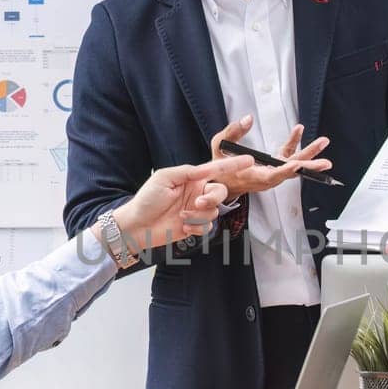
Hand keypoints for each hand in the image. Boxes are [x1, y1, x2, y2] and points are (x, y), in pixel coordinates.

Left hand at [105, 156, 252, 250]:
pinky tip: (183, 227)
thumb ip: (187, 172)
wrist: (137, 226)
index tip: (249, 160)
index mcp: (191, 178)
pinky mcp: (195, 226)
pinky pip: (208, 226)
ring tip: (182, 217)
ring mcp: (197, 210)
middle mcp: (197, 192)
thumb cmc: (147, 199)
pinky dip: (197, 228)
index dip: (233, 165)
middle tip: (199, 202)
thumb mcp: (164, 177)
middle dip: (213, 198)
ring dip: (199, 215)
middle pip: (221, 192)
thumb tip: (205, 169)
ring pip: (215, 211)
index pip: (216, 169)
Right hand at [209, 116, 331, 198]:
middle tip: (325, 163)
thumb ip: (232, 132)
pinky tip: (299, 129)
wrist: (222, 182)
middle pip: (291, 172)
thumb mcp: (219, 146)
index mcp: (253, 176)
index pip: (272, 176)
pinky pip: (287, 154)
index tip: (296, 165)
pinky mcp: (274, 166)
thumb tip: (248, 118)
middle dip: (309, 167)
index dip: (285, 171)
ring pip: (294, 164)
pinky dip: (294, 142)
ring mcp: (272, 172)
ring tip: (323, 142)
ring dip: (309, 155)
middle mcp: (267, 177)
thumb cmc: (220, 167)